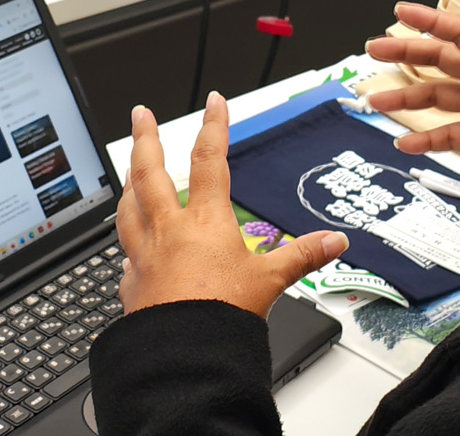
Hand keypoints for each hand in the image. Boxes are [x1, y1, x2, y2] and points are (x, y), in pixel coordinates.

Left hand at [116, 92, 349, 318]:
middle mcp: (168, 231)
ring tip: (128, 169)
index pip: (209, 160)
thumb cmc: (221, 317)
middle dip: (146, 138)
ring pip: (128, 207)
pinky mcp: (131, 283)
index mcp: (205, 222)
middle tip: (140, 113)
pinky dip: (127, 244)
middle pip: (150, 172)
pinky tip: (129, 245)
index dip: (214, 126)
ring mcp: (143, 255)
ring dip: (128, 182)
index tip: (214, 102)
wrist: (183, 356)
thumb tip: (334, 240)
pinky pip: (124, 254)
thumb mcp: (270, 281)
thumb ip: (301, 256)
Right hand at [365, 3, 459, 168]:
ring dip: (406, 99)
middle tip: (375, 49)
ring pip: (434, 97)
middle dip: (406, 53)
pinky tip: (406, 143)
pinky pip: (446, 134)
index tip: (402, 11)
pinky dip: (427, 140)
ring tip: (376, 101)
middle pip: (438, 60)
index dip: (431, 21)